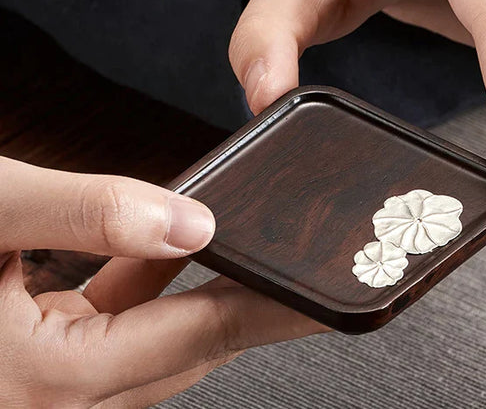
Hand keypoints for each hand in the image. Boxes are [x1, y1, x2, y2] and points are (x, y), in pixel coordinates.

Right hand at [0, 156, 321, 406]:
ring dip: (201, 290)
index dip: (275, 306)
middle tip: (300, 268)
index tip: (326, 294)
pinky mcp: (40, 364)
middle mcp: (55, 401)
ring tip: (245, 246)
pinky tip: (167, 247)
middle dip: (250, 302)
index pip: (205, 333)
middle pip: (193, 346)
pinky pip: (117, 331)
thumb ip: (92, 215)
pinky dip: (148, 289)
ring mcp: (47, 388)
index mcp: (51, 380)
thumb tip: (191, 223)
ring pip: (156, 341)